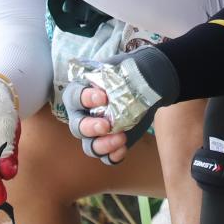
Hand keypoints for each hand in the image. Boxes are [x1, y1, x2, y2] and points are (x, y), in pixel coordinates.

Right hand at [62, 45, 179, 166]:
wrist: (148, 86)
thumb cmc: (129, 72)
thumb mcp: (123, 66)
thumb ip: (117, 71)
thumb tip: (118, 79)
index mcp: (81, 92)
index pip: (74, 97)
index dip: (85, 98)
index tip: (103, 97)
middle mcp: (82, 115)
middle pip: (77, 127)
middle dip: (90, 128)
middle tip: (106, 125)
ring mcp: (95, 133)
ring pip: (89, 146)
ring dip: (102, 145)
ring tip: (121, 138)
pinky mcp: (110, 143)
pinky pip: (106, 157)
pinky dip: (113, 156)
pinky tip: (123, 149)